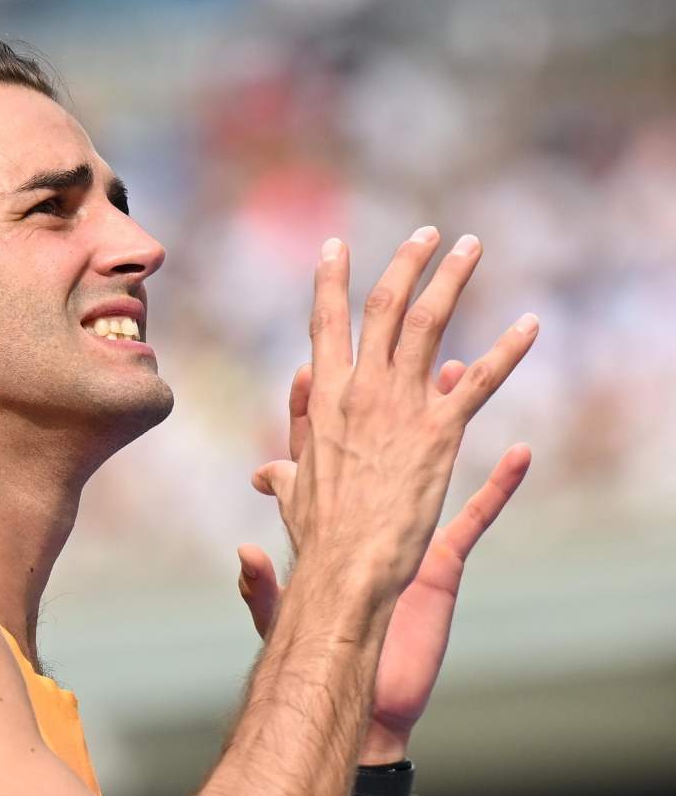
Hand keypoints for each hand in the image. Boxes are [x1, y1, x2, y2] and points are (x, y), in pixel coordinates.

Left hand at [241, 358, 532, 762]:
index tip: (307, 372)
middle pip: (373, 437)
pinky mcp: (444, 561)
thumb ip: (260, 586)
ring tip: (457, 369)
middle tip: (391, 345)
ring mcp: (409, 531)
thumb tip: (244, 556)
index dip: (308, 412)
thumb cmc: (318, 645)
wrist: (360, 681)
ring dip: (443, 416)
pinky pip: (478, 515)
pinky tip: (521, 455)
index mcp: (325, 518)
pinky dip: (500, 486)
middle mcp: (368, 513)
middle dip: (382, 392)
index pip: (313, 453)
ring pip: (429, 459)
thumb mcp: (281, 612)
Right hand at [256, 228, 537, 596]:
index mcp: (325, 398)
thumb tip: (263, 475)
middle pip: (383, 307)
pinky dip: (509, 350)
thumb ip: (284, 473)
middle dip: (405, 263)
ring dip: (451, 279)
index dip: (330, 281)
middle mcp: (361, 389)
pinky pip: (480, 380)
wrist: (347, 561)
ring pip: (427, 323)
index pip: (326, 324)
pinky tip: (532, 324)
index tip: (335, 247)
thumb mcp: (293, 493)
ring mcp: (401, 405)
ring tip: (470, 247)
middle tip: (425, 234)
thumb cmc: (317, 533)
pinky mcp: (440, 431)